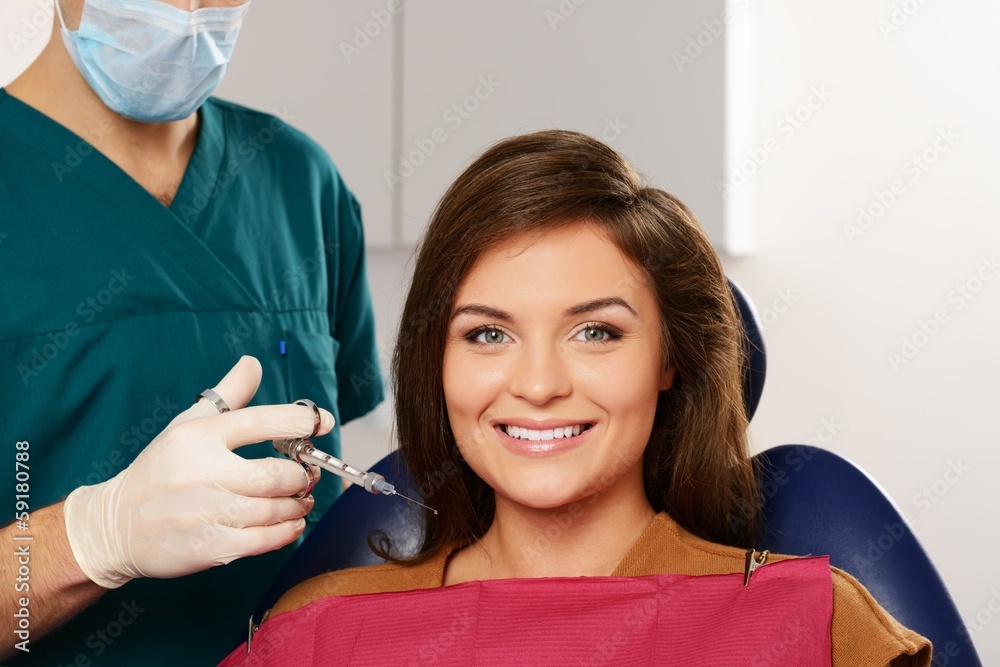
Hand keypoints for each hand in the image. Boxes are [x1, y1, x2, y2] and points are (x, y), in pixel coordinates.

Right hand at [63, 356, 332, 588]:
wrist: (115, 526)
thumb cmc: (160, 471)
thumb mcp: (187, 425)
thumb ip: (227, 395)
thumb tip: (253, 363)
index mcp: (198, 437)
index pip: (259, 421)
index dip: (299, 421)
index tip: (322, 422)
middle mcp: (200, 473)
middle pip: (274, 474)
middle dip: (301, 475)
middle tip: (307, 474)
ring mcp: (203, 512)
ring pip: (273, 509)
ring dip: (297, 505)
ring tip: (301, 499)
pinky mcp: (206, 547)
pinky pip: (262, 540)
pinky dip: (286, 531)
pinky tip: (291, 523)